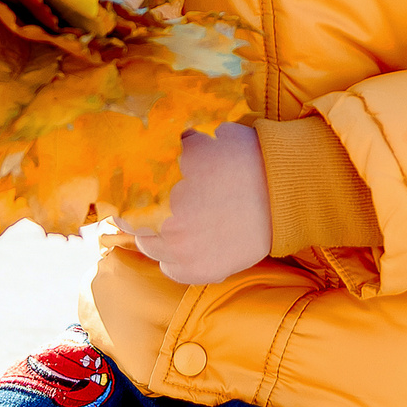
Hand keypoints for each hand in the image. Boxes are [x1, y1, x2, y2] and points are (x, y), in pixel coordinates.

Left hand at [128, 122, 269, 285]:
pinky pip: (171, 270)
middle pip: (131, 224)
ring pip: (150, 248)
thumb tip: (141, 142)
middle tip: (160, 207)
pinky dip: (177, 259)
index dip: (126, 193)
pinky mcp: (199, 270)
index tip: (133, 191)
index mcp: (157, 184)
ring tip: (181, 223)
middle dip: (140, 214)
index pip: (120, 196)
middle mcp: (162, 219)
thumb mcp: (199, 136)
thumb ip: (166, 145)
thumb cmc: (243, 156)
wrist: (285, 190)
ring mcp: (180, 249)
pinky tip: (193, 242)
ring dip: (158, 237)